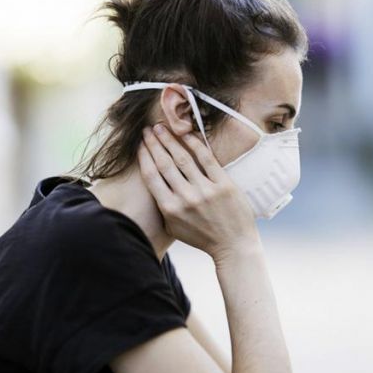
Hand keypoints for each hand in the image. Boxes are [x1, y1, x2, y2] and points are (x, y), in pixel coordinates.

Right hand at [137, 124, 258, 258]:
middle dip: (154, 143)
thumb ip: (163, 207)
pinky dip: (195, 144)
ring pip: (182, 158)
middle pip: (164, 163)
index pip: (151, 176)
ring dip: (170, 140)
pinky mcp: (223, 185)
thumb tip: (152, 183)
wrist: (233, 245)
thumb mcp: (174, 227)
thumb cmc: (203, 237)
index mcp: (170, 209)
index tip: (139, 144)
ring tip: (162, 127)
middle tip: (148, 129)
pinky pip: (206, 159)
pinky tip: (186, 134)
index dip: (143, 157)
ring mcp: (205, 191)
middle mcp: (185, 198)